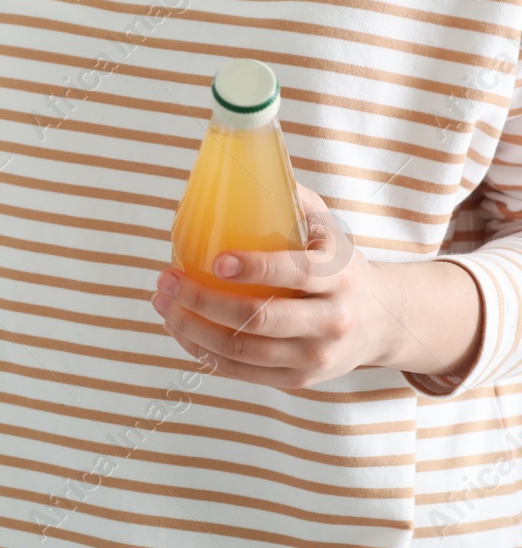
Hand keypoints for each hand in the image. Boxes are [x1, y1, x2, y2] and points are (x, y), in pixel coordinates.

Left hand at [152, 185, 399, 387]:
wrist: (385, 319)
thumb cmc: (339, 264)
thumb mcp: (328, 228)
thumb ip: (292, 199)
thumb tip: (239, 168)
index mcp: (339, 276)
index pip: (296, 274)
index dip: (254, 268)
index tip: (214, 260)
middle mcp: (332, 321)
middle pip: (260, 319)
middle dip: (202, 300)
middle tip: (165, 280)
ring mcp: (316, 356)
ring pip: (242, 352)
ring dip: (191, 328)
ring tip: (162, 303)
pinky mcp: (300, 379)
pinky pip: (241, 372)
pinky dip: (202, 352)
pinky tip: (178, 328)